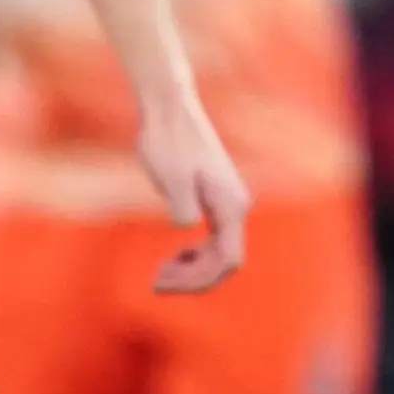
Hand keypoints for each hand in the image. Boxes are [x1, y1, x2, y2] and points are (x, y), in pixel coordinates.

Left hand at [139, 91, 250, 291]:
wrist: (169, 109)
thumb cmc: (167, 141)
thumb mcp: (171, 177)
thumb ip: (183, 207)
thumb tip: (188, 229)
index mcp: (231, 205)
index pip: (226, 260)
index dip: (198, 280)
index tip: (163, 283)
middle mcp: (237, 206)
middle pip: (225, 261)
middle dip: (193, 279)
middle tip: (156, 284)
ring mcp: (228, 202)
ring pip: (220, 252)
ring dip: (194, 269)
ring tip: (161, 274)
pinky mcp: (215, 198)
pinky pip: (214, 238)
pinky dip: (196, 254)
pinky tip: (175, 256)